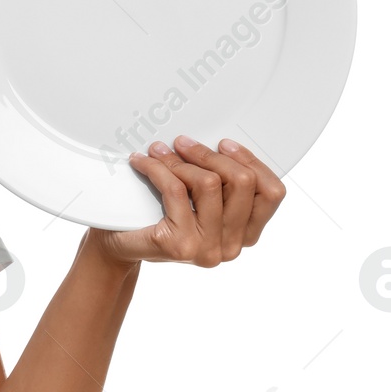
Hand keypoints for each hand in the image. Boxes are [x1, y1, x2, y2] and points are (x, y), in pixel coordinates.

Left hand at [90, 134, 285, 266]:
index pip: (271, 193)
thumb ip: (222, 185)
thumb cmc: (159, 219)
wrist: (119, 247)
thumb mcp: (200, 202)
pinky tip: (142, 162)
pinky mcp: (178, 245)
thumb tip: (224, 144)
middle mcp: (231, 247)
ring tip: (159, 151)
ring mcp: (207, 249)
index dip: (251, 161)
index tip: (224, 143)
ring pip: (209, 183)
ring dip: (180, 160)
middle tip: (183, 142)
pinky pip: (175, 190)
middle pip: (243, 183)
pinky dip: (157, 168)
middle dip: (210, 154)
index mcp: (245, 235)